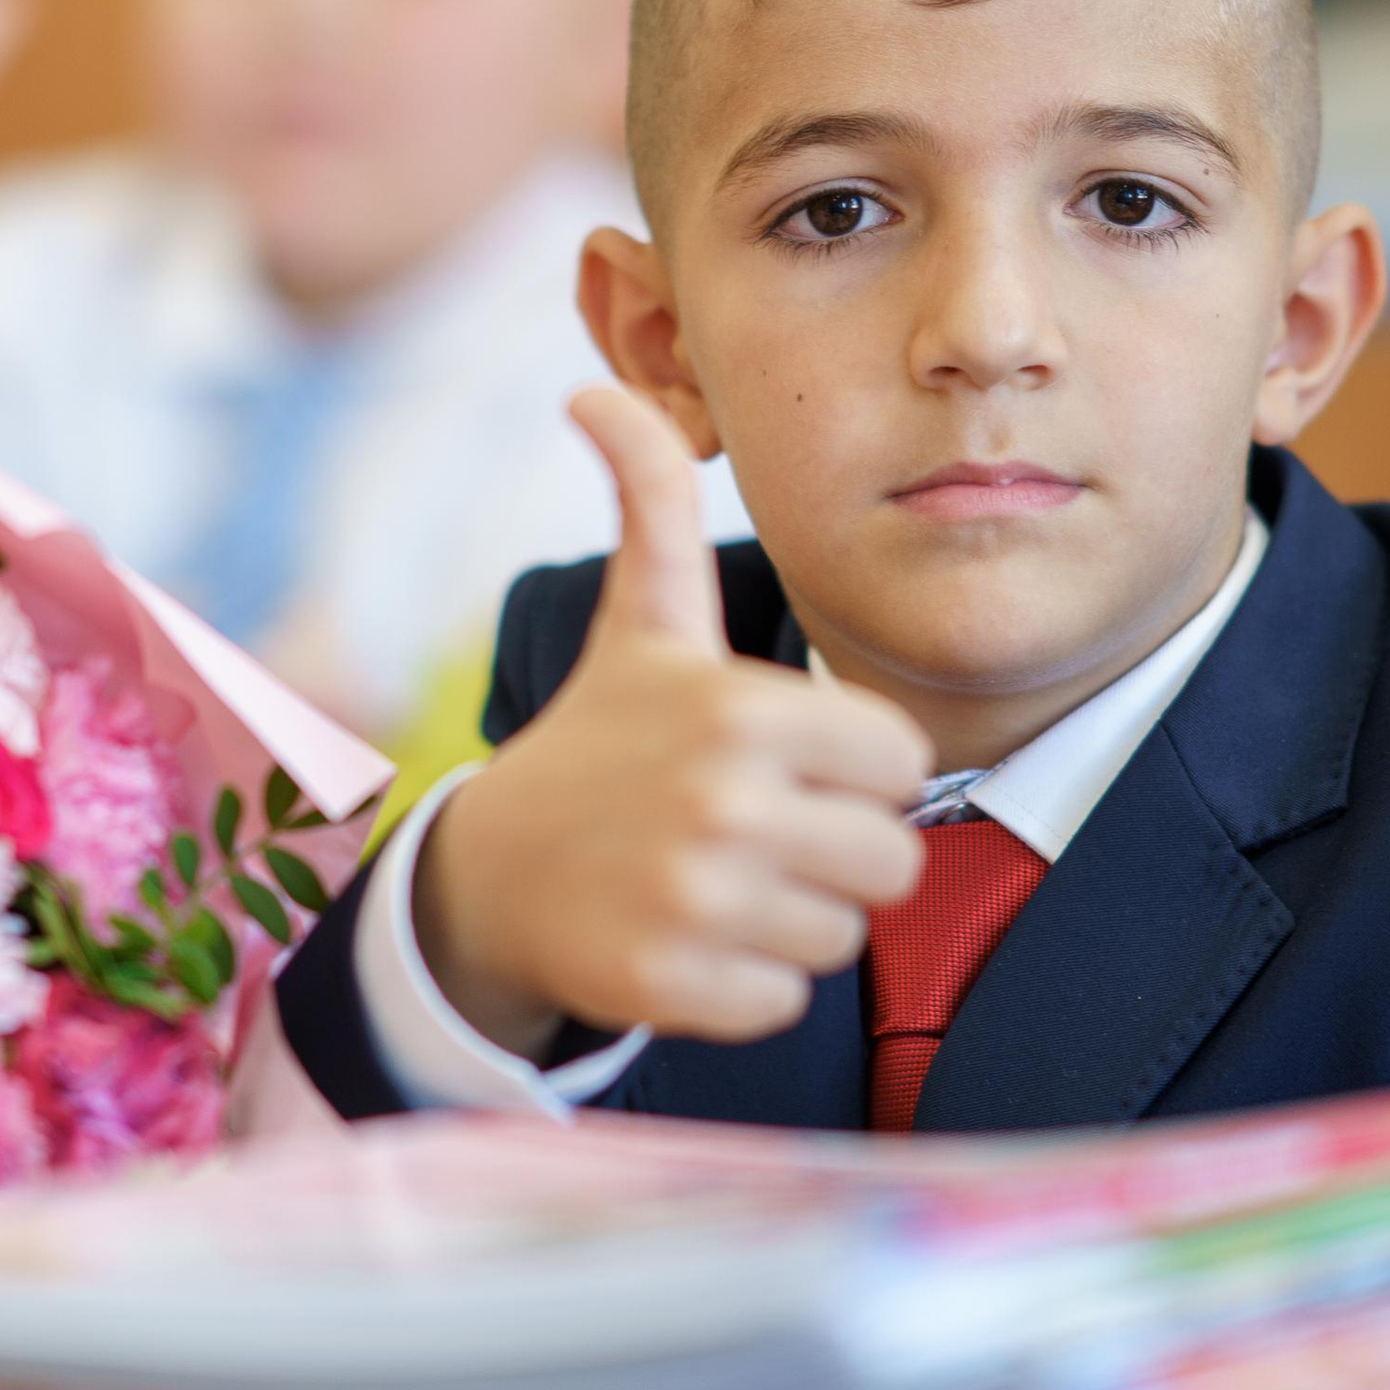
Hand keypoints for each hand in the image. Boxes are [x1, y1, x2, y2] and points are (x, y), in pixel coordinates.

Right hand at [415, 387, 928, 1053]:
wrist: (487, 873)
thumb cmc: (599, 738)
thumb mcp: (641, 621)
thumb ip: (652, 501)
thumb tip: (591, 388)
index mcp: (740, 710)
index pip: (903, 764)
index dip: (853, 770)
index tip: (784, 765)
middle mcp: (722, 804)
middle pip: (892, 861)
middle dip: (835, 854)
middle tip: (757, 835)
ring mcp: (693, 902)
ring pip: (844, 937)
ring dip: (791, 920)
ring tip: (716, 882)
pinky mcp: (669, 986)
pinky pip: (784, 1001)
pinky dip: (746, 984)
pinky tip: (687, 938)